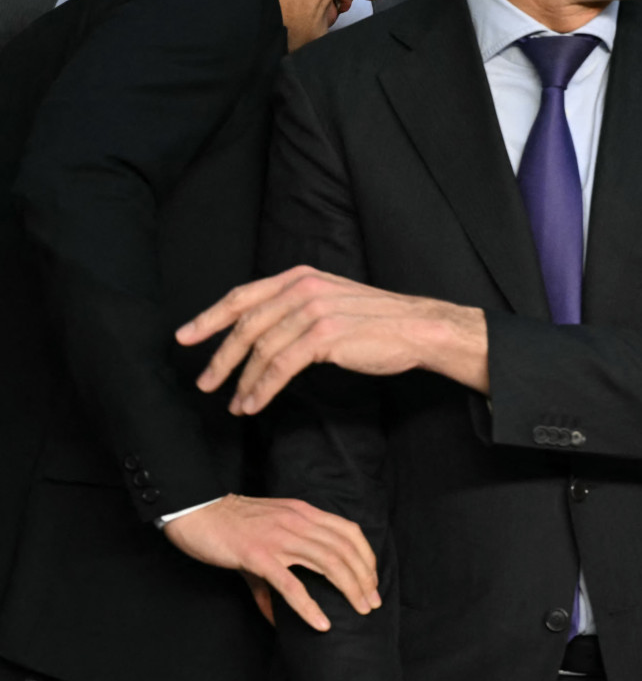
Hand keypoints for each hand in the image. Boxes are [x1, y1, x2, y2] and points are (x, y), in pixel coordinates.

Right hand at [162, 494, 379, 632]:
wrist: (197, 512)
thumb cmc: (230, 525)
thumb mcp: (265, 538)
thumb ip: (277, 571)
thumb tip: (278, 613)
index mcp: (304, 513)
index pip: (349, 532)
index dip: (366, 556)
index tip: (372, 580)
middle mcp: (298, 523)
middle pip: (344, 550)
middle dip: (364, 578)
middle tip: (371, 602)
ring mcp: (280, 539)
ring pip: (328, 563)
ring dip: (349, 589)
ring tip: (359, 610)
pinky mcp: (259, 556)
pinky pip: (291, 584)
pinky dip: (309, 606)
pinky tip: (321, 623)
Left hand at [181, 265, 488, 413]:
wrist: (419, 328)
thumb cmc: (378, 321)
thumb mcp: (332, 301)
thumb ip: (297, 307)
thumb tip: (262, 332)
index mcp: (301, 277)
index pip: (243, 296)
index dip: (209, 317)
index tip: (184, 337)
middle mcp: (303, 289)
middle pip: (246, 324)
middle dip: (220, 357)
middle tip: (205, 381)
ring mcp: (313, 310)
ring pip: (260, 350)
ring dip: (242, 381)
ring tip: (235, 403)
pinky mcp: (324, 336)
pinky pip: (280, 367)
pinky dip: (263, 389)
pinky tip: (255, 403)